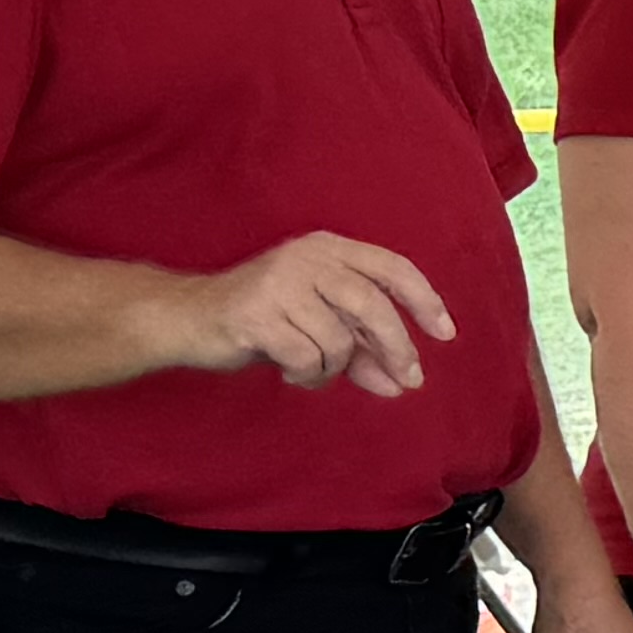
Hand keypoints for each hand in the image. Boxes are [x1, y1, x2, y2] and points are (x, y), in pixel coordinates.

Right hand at [180, 232, 454, 399]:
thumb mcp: (319, 326)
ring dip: (334, 368)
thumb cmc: (262, 321)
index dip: (424, 300)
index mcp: (328, 249)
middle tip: (409, 381)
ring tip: (311, 368)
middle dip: (397, 348)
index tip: (446, 333)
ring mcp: (279, 284)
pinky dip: (307, 376)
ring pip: (339, 340)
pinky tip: (288, 371)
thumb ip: (362, 349)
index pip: (392, 268)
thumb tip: (404, 383)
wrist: (187, 320)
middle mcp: (306, 258)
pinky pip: (307, 358)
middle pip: (373, 306)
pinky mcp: (256, 315)